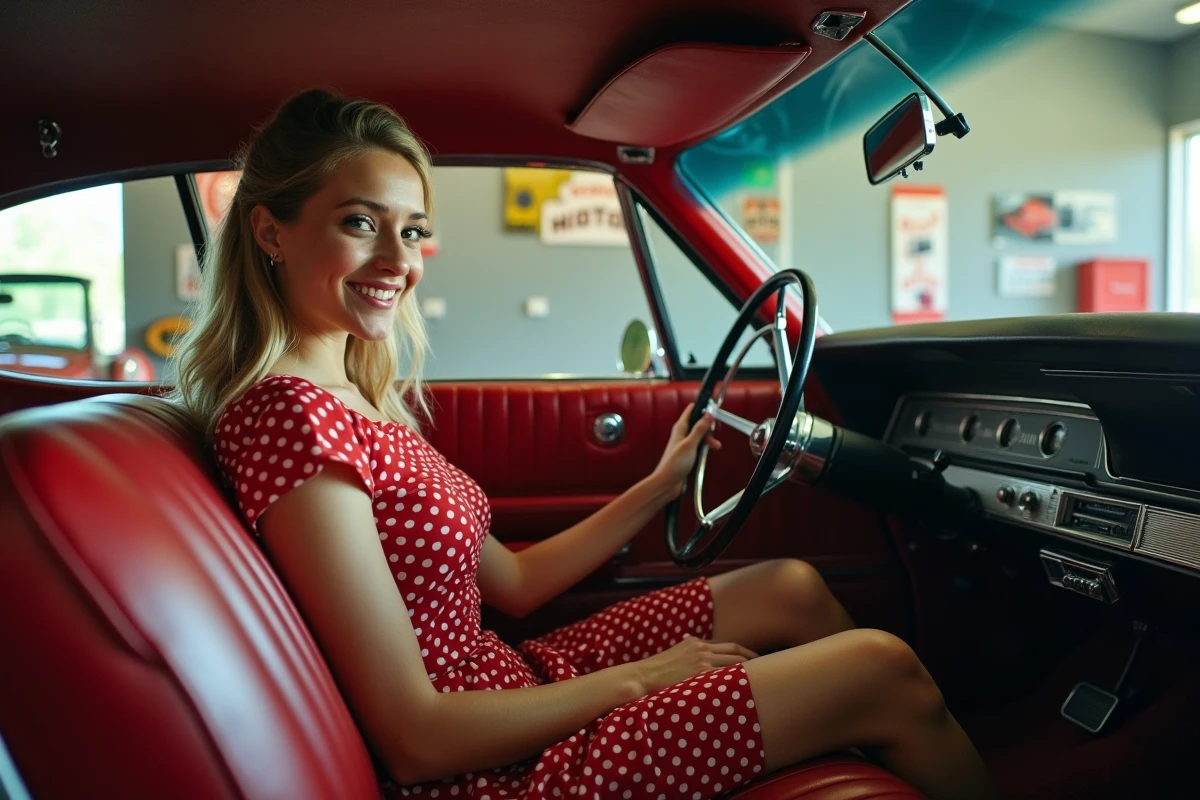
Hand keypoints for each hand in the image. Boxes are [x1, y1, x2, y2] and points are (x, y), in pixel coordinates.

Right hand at [631, 637, 758, 696]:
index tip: (755, 659)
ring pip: (736, 662)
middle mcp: (701, 647)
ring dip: (751, 669)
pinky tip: (750, 688)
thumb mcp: (673, 657)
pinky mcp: (701, 673)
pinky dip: (740, 680)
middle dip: (753, 658)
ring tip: (765, 678)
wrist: (641, 676)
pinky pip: (727, 676)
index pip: (726, 645)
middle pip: (735, 651)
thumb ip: (687, 657)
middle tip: (769, 667)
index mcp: (695, 642)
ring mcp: (702, 659)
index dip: (743, 652)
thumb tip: (694, 662)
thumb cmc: (654, 673)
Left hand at [651, 403, 720, 501]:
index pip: (691, 410)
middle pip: (699, 423)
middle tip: (714, 430)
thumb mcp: (690, 444)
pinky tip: (709, 452)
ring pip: (701, 435)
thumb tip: (708, 414)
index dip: (702, 408)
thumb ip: (700, 429)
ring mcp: (685, 443)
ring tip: (714, 446)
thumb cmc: (674, 464)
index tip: (713, 410)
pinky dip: (706, 448)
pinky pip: (700, 446)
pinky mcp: (689, 453)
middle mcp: (682, 434)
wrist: (668, 482)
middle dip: (708, 426)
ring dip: (708, 439)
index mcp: (680, 427)